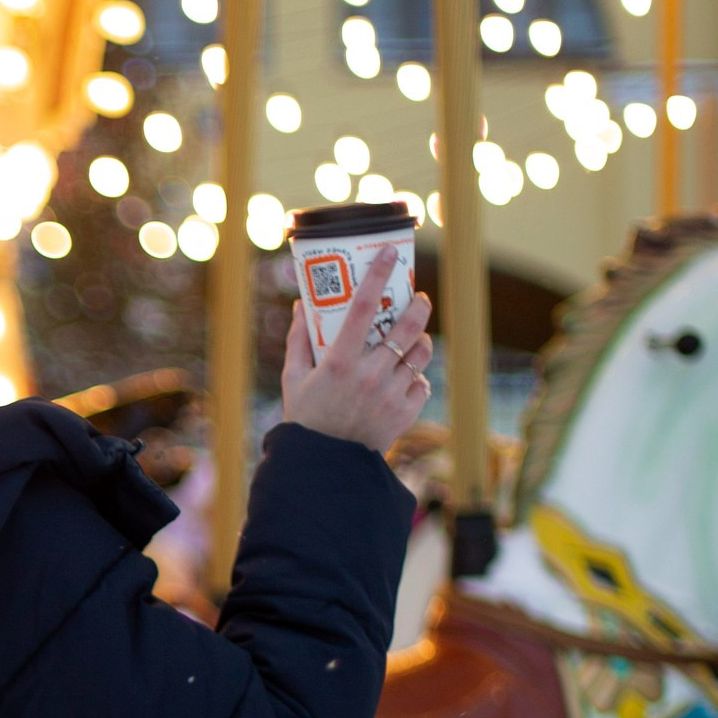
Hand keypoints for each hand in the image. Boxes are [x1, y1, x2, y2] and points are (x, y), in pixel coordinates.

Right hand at [280, 243, 433, 456]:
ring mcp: (390, 394)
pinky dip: (416, 376)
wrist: (326, 465)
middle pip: (408, 327)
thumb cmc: (306, 417)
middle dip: (419, 305)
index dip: (378, 274)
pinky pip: (421, 382)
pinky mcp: (405, 411)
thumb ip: (299, 340)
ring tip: (415, 337)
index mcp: (339, 362)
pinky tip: (406, 375)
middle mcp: (369, 375)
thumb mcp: (295, 378)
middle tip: (418, 297)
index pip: (363, 307)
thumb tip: (302, 305)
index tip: (390, 253)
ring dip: (422, 340)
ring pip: (421, 352)